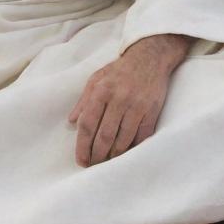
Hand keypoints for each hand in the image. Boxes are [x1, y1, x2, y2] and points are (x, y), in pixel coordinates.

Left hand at [68, 34, 188, 166]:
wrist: (149, 58)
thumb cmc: (119, 70)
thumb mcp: (96, 79)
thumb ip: (83, 100)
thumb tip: (72, 121)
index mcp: (101, 91)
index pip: (88, 123)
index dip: (82, 145)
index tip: (80, 159)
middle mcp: (118, 99)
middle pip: (104, 135)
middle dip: (97, 155)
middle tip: (93, 165)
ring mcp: (136, 106)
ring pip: (123, 140)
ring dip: (114, 155)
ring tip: (107, 162)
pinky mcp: (151, 112)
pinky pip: (141, 137)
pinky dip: (132, 148)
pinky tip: (126, 154)